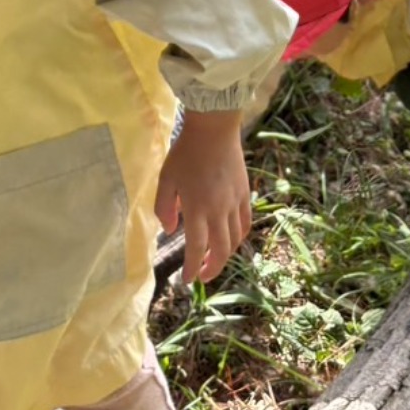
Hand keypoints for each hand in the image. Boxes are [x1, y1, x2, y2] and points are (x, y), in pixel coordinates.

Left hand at [154, 109, 250, 285]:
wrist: (214, 129)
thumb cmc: (185, 152)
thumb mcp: (166, 179)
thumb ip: (164, 207)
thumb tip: (169, 231)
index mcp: (197, 208)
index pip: (197, 248)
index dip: (193, 268)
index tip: (187, 280)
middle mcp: (218, 210)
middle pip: (220, 250)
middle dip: (212, 268)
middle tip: (202, 276)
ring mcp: (234, 203)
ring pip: (235, 239)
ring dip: (225, 255)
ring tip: (215, 260)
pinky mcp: (245, 194)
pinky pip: (245, 223)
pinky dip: (239, 237)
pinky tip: (231, 239)